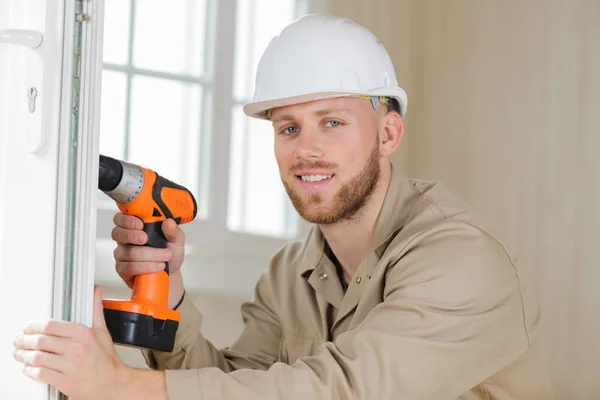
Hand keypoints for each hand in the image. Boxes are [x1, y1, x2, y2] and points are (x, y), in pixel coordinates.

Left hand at [13, 286, 132, 399]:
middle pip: (41, 341)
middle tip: (20, 340)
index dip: (34, 326)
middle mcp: (77, 349)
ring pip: (37, 357)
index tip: (28, 327)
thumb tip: (94, 291)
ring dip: (23, 355)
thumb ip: (95, 310)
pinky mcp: (64, 381)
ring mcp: (70, 366)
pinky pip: (40, 373)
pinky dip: (30, 370)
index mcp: (84, 334)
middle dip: (25, 340)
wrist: (112, 384)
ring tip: (19, 354)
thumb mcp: (103, 332)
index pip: (51, 326)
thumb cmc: (107, 360)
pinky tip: (28, 368)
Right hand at [111, 213, 185, 288]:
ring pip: (128, 253)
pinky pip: (129, 267)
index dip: (127, 220)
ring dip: (149, 255)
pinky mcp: (123, 270)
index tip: (140, 224)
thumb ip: (173, 231)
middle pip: (117, 233)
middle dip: (132, 235)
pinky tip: (158, 266)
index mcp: (134, 227)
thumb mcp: (176, 240)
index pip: (121, 218)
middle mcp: (125, 239)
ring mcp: (122, 255)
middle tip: (146, 239)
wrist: (170, 272)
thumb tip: (168, 222)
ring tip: (165, 256)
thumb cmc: (169, 252)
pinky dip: (146, 266)